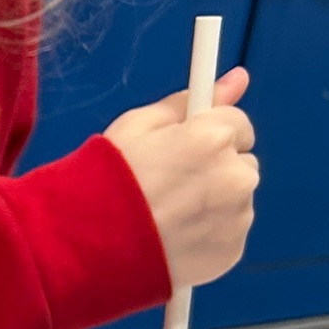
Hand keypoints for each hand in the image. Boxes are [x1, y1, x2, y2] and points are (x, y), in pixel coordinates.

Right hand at [103, 65, 258, 288]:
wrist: (88, 248)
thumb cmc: (106, 180)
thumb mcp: (137, 126)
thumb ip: (190, 103)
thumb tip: (238, 78)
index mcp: (214, 138)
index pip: (238, 124)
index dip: (208, 135)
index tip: (182, 150)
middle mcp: (237, 176)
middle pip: (241, 162)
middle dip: (215, 169)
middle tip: (171, 185)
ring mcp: (238, 217)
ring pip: (237, 198)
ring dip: (215, 202)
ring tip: (170, 216)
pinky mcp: (233, 250)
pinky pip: (230, 232)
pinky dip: (211, 233)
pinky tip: (177, 237)